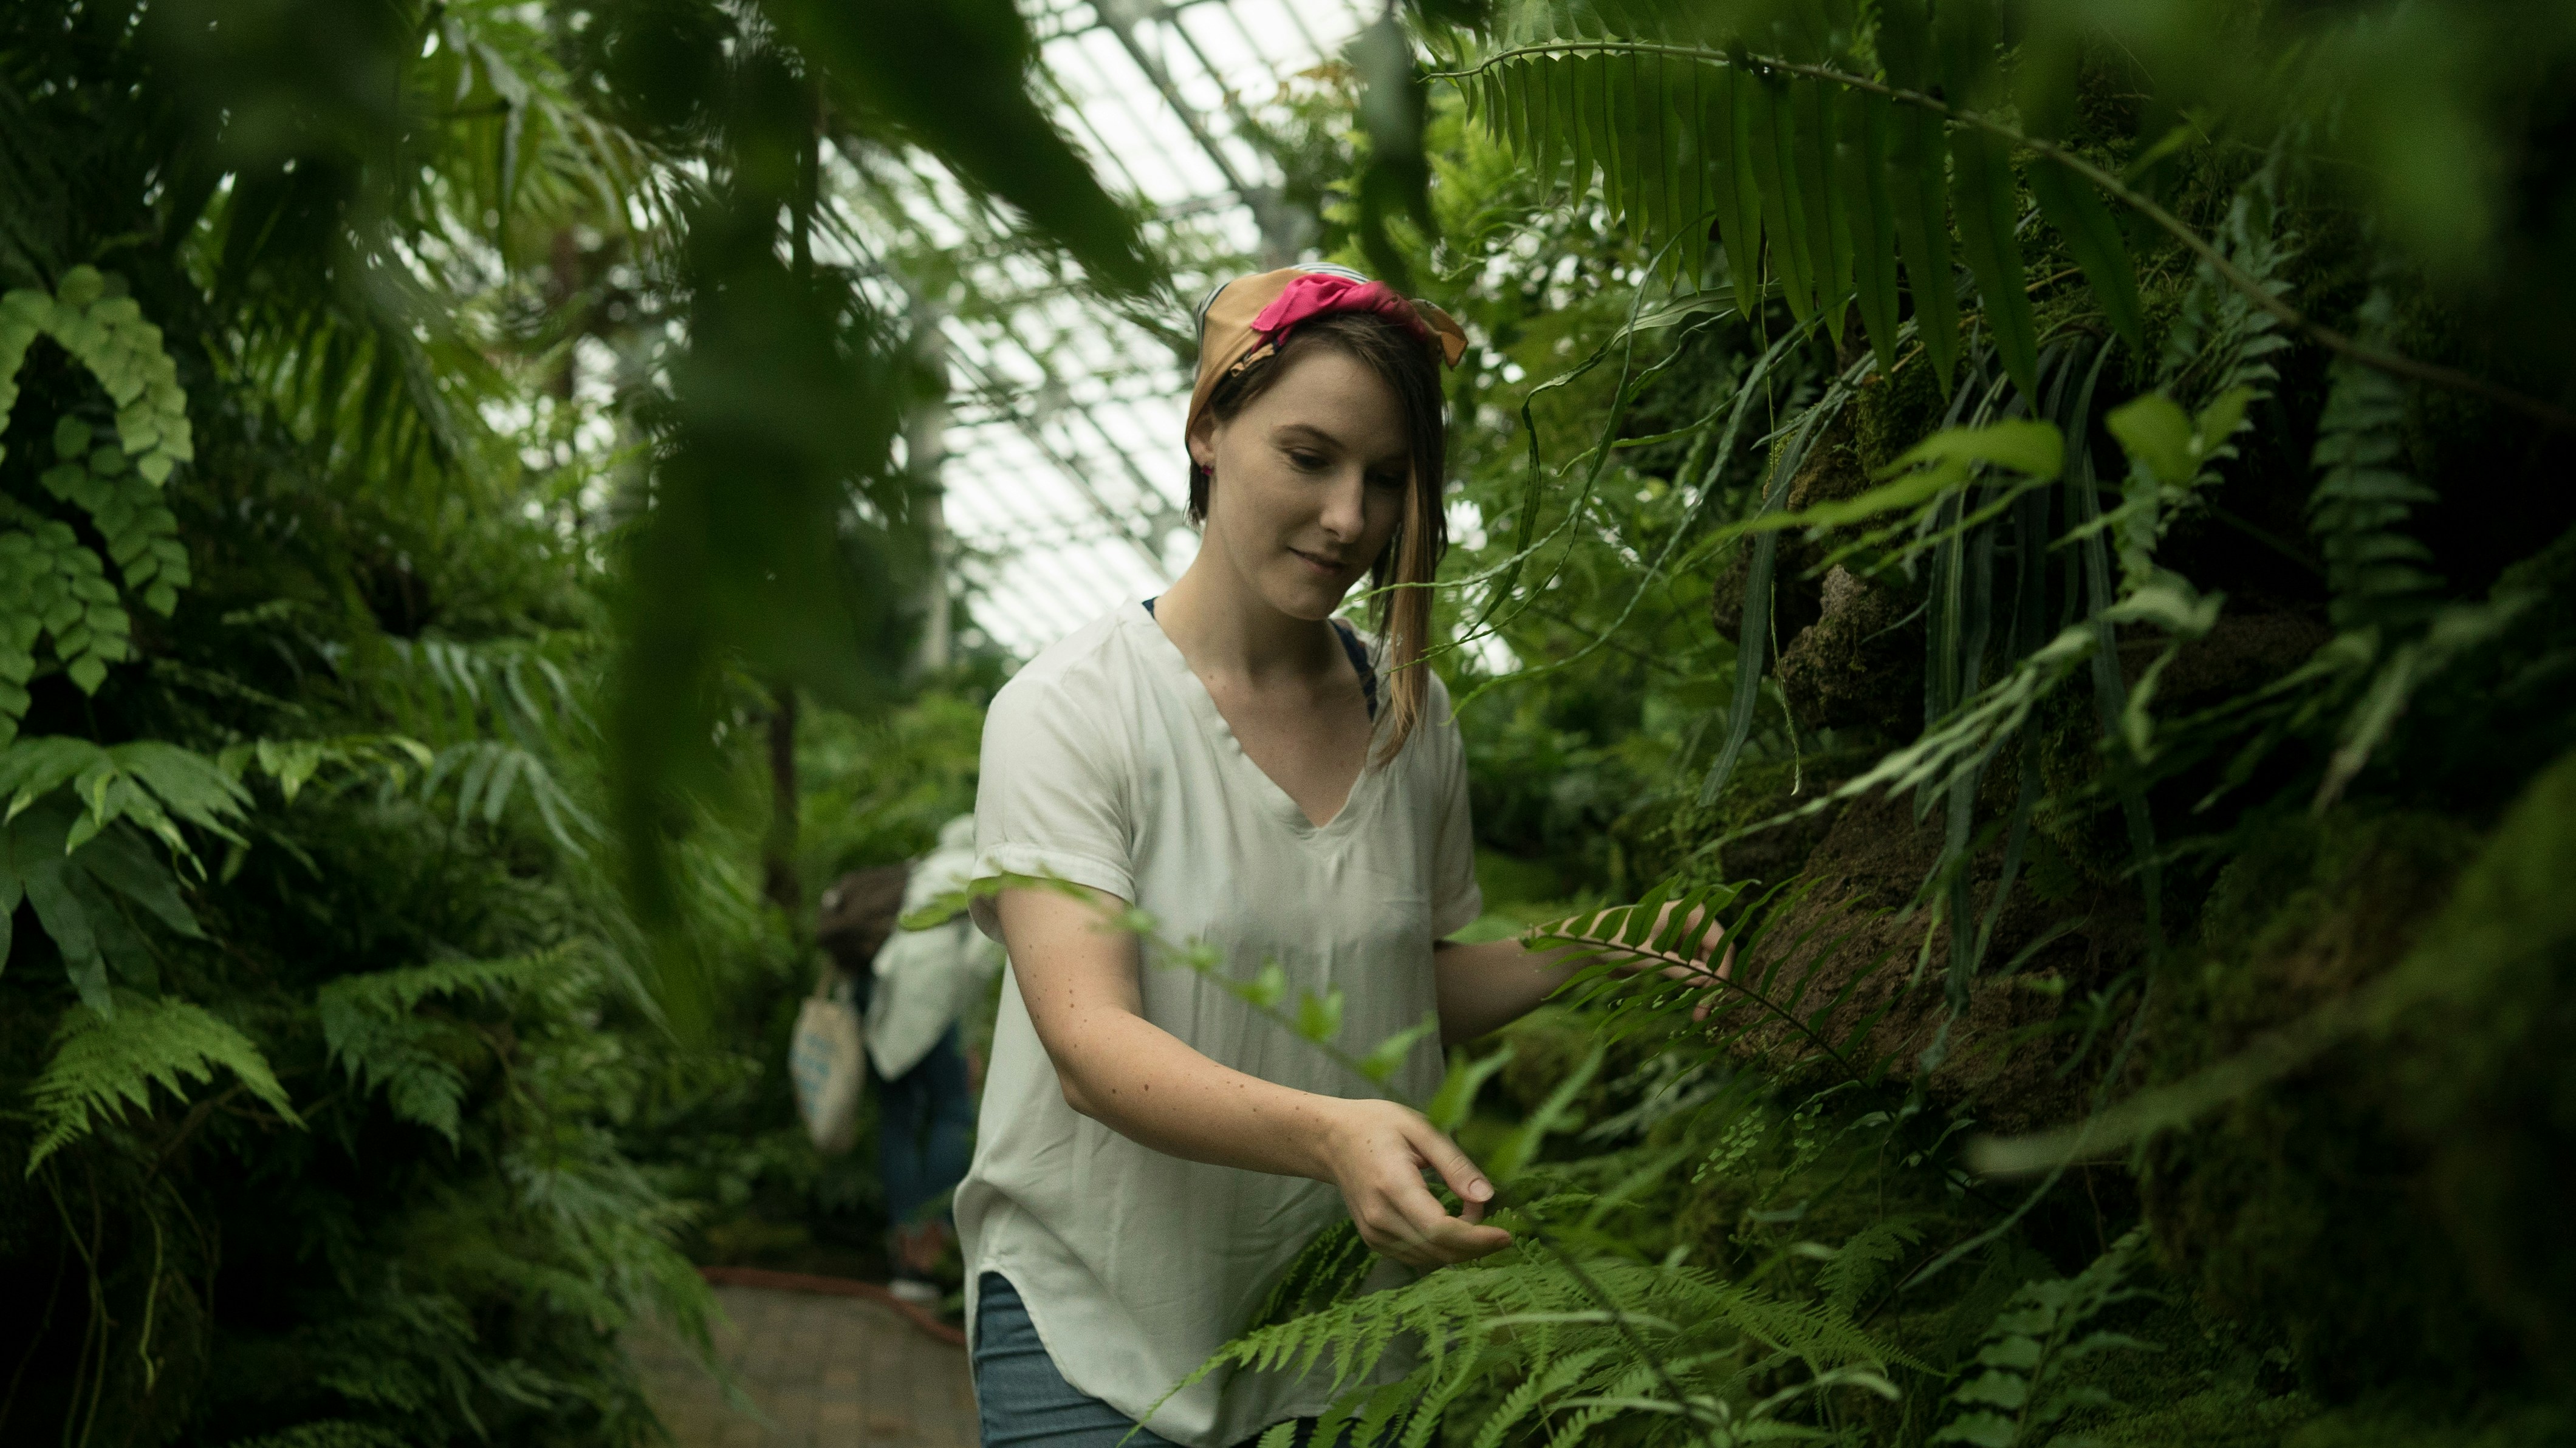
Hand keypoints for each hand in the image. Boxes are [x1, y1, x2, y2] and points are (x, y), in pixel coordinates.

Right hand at [1316, 1099, 1512, 1267]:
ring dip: (1460, 1245)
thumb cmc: (1378, 1126)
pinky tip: (1450, 1222)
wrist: (1331, 1139)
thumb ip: (1455, 1164)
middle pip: (1438, 1250)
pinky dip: (1442, 1247)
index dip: (1476, 1239)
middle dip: (1476, 1243)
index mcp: (1392, 1185)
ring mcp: (1374, 1233)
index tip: (1507, 1235)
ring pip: (1430, 1259)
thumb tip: (1487, 1197)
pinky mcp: (1374, 1241)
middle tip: (1492, 1215)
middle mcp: (1379, 1217)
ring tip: (1469, 1210)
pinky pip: (1417, 1256)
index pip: (1438, 1229)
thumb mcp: (1421, 1129)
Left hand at [1568, 900, 1733, 1018]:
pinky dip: (1697, 988)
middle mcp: (1693, 923)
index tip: (1714, 995)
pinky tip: (1692, 1006)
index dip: (1722, 970)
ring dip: (1707, 989)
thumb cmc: (1613, 938)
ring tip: (1698, 1014)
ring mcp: (1686, 939)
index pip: (1720, 942)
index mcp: (1690, 913)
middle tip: (1706, 1012)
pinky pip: (1697, 971)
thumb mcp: (1643, 955)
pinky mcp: (1678, 953)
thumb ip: (1674, 966)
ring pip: (1710, 966)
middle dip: (1716, 983)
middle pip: (1719, 955)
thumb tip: (1707, 980)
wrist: (1589, 943)